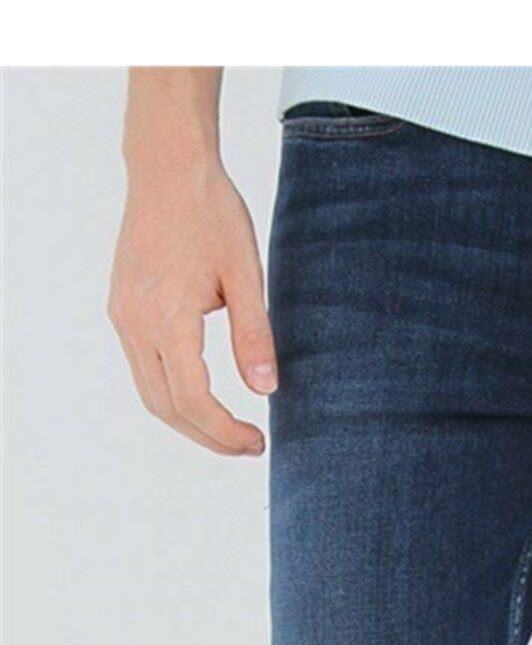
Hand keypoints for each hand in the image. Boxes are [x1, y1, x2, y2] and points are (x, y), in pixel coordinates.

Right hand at [109, 157, 274, 455]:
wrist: (167, 167)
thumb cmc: (210, 212)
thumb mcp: (245, 274)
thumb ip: (254, 335)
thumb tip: (266, 391)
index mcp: (167, 318)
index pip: (193, 401)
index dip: (224, 432)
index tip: (256, 443)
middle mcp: (136, 323)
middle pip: (166, 408)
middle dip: (208, 436)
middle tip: (249, 445)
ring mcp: (123, 317)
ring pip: (150, 394)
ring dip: (188, 420)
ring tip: (229, 428)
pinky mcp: (122, 309)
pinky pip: (143, 369)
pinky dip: (172, 394)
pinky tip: (204, 395)